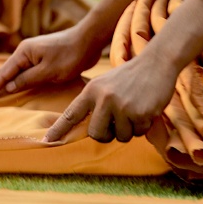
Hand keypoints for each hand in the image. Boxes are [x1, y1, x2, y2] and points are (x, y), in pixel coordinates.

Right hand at [0, 24, 105, 102]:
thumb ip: (27, 80)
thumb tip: (8, 87)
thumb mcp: (48, 71)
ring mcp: (35, 55)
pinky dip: (20, 81)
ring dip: (8, 84)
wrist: (89, 40)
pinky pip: (28, 72)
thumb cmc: (69, 55)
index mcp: (24, 52)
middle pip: (7, 72)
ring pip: (17, 73)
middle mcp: (26, 52)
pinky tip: (19, 89)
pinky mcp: (44, 59)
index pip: (3, 73)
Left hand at [42, 48, 178, 143]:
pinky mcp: (139, 113)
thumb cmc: (131, 75)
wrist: (156, 61)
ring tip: (135, 109)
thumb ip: (96, 102)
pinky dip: (143, 125)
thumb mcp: (106, 83)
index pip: (70, 114)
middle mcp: (103, 99)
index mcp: (91, 90)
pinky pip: (138, 133)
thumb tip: (92, 129)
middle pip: (97, 134)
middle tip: (118, 122)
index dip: (58, 130)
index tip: (46, 141)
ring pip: (120, 136)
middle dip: (108, 134)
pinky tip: (146, 107)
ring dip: (129, 128)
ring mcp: (121, 106)